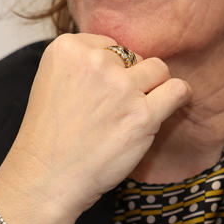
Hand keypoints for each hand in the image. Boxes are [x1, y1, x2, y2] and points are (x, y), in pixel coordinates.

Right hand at [0, 33, 190, 223]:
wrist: (46, 179)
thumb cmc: (50, 138)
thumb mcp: (54, 82)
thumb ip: (85, 64)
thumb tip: (126, 57)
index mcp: (68, 48)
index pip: (110, 45)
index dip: (110, 71)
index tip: (98, 95)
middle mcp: (95, 62)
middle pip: (135, 56)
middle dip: (131, 79)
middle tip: (114, 110)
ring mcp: (121, 88)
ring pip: (159, 70)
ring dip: (153, 89)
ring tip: (137, 112)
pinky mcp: (143, 115)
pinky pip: (178, 90)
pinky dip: (178, 97)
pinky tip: (168, 108)